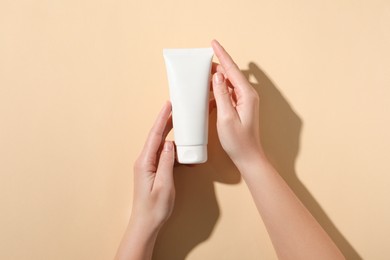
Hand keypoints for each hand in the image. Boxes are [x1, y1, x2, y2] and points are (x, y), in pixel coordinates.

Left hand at [115, 102, 174, 259]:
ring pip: (161, 146)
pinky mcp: (153, 171)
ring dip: (173, 138)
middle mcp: (144, 161)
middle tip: (176, 109)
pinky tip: (184, 155)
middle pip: (157, 137)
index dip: (162, 119)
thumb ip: (167, 162)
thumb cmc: (154, 207)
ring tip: (184, 130)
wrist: (146, 223)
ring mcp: (148, 166)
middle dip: (166, 122)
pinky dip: (174, 154)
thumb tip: (170, 144)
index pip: (155, 135)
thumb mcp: (164, 184)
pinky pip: (164, 157)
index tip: (168, 106)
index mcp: (145, 162)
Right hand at [211, 40, 264, 167]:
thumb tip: (217, 76)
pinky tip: (209, 91)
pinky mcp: (241, 106)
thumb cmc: (238, 140)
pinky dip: (218, 90)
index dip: (222, 55)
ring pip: (229, 82)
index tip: (213, 43)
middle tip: (201, 61)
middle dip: (217, 65)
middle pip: (231, 74)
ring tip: (202, 74)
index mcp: (246, 95)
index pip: (232, 70)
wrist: (248, 156)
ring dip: (216, 78)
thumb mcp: (226, 117)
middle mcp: (248, 95)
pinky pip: (228, 92)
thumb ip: (221, 95)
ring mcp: (245, 100)